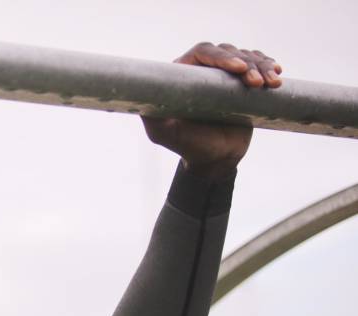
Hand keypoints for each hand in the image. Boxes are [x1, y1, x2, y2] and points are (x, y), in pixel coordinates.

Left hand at [142, 43, 282, 179]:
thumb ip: (151, 116)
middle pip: (226, 52)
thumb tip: (142, 100)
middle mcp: (203, 71)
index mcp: (182, 76)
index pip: (201, 53)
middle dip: (245, 62)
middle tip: (255, 83)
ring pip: (246, 57)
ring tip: (270, 85)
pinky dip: (269, 67)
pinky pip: (258, 65)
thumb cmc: (188, 146)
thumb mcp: (164, 134)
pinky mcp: (243, 82)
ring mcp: (224, 75)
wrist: (215, 160)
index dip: (220, 56)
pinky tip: (277, 76)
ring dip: (260, 66)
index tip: (237, 69)